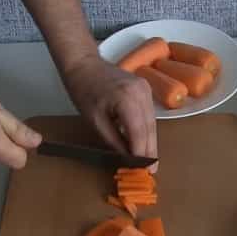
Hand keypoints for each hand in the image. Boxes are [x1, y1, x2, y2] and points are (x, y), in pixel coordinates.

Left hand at [63, 54, 157, 170]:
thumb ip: (113, 140)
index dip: (142, 154)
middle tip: (150, 172)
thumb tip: (127, 159)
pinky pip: (150, 115)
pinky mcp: (147, 89)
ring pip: (153, 123)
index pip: (140, 133)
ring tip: (148, 162)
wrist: (84, 63)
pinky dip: (147, 130)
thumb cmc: (83, 91)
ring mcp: (147, 89)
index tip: (143, 171)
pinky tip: (144, 143)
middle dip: (150, 151)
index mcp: (127, 99)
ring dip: (150, 143)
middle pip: (150, 129)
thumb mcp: (94, 121)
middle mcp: (142, 93)